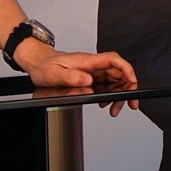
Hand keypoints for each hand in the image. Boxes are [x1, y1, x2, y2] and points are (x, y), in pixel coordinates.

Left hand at [19, 43, 139, 116]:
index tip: (133, 83)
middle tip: (130, 104)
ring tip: (114, 110)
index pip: (113, 60)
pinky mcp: (88, 77)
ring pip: (113, 81)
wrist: (36, 63)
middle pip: (118, 72)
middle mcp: (91, 65)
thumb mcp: (55, 74)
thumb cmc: (44, 66)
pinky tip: (104, 104)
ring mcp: (90, 71)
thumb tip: (88, 80)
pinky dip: (108, 95)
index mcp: (87, 61)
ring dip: (118, 95)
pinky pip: (104, 85)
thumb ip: (72, 77)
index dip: (127, 69)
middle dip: (127, 88)